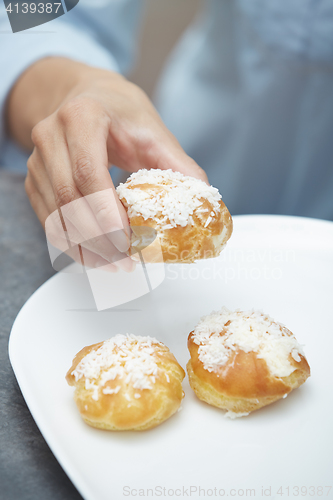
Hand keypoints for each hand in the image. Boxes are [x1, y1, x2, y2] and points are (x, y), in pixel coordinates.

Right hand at [7, 58, 207, 269]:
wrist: (87, 99)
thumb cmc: (119, 113)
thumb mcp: (153, 131)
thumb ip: (178, 165)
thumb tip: (203, 200)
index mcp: (82, 116)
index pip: (88, 172)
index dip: (106, 213)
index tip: (127, 240)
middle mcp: (51, 136)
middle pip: (69, 199)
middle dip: (98, 238)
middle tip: (125, 260)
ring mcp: (38, 160)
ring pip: (55, 215)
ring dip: (84, 247)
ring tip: (113, 264)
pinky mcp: (34, 179)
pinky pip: (47, 220)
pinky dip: (71, 243)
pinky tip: (94, 255)